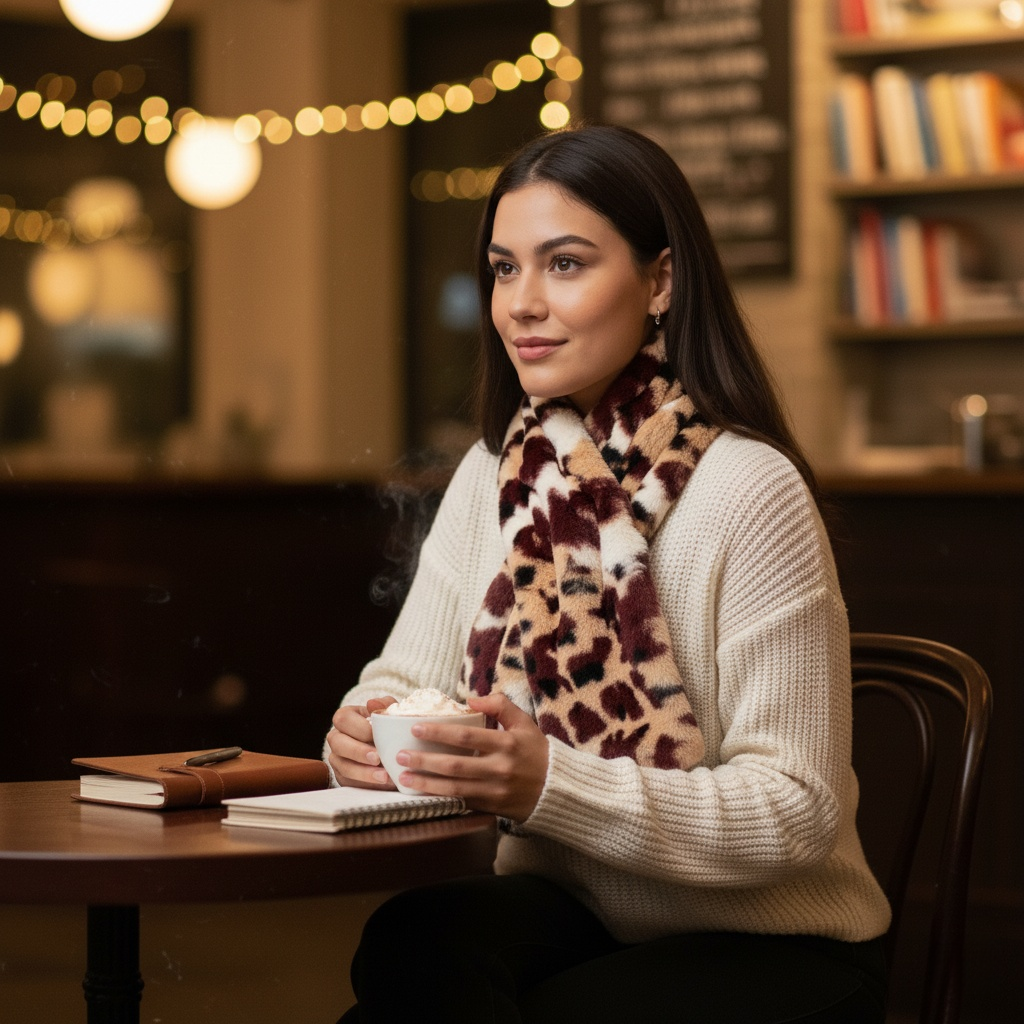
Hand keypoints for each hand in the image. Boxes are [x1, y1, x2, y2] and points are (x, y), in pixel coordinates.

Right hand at [326, 696, 396, 788]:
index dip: (358, 727)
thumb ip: (385, 706)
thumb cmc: (390, 726)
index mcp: (346, 717)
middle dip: (358, 751)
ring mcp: (338, 758)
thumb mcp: (391, 713)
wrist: (394, 748)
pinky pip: (350, 782)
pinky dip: (367, 784)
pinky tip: (383, 784)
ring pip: (343, 766)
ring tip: (384, 776)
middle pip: (337, 743)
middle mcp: (337, 737)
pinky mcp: (344, 776)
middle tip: (377, 758)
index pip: (343, 719)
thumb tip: (372, 702)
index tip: (376, 734)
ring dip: (364, 773)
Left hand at [393, 694, 548, 820]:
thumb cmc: (537, 752)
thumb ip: (500, 705)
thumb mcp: (524, 723)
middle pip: (456, 765)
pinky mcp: (493, 808)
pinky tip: (423, 793)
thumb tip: (470, 699)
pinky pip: (463, 803)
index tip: (416, 728)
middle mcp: (500, 768)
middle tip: (399, 755)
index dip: (440, 732)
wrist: (558, 789)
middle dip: (425, 760)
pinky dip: (442, 798)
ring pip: (455, 788)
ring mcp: (496, 791)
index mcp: (507, 743)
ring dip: (426, 783)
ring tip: (403, 776)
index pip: (467, 736)